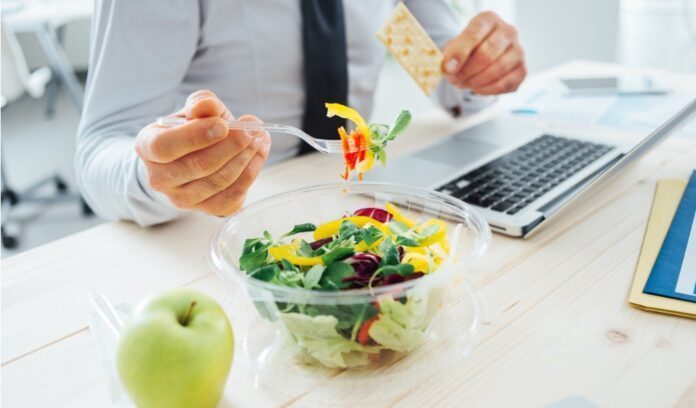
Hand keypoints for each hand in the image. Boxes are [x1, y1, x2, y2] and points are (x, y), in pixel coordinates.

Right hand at [135, 90, 270, 215]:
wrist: (192, 158)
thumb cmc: (192, 130)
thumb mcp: (194, 111)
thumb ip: (202, 104)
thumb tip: (207, 105)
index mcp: (148, 147)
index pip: (165, 146)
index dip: (196, 136)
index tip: (224, 125)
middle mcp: (159, 178)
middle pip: (199, 165)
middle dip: (232, 145)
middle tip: (252, 128)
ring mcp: (181, 198)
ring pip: (219, 181)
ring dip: (245, 157)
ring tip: (259, 137)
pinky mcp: (205, 209)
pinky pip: (232, 195)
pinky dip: (250, 172)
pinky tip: (258, 154)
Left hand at [442, 11, 525, 94]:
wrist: (481, 58)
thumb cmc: (467, 50)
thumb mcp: (454, 46)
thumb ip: (450, 54)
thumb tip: (449, 68)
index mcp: (489, 19)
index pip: (475, 33)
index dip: (460, 52)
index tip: (448, 68)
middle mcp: (508, 32)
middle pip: (487, 53)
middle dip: (467, 71)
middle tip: (454, 80)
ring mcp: (518, 51)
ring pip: (498, 70)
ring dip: (476, 82)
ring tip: (464, 84)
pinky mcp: (522, 70)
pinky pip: (506, 84)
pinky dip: (488, 90)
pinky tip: (477, 88)